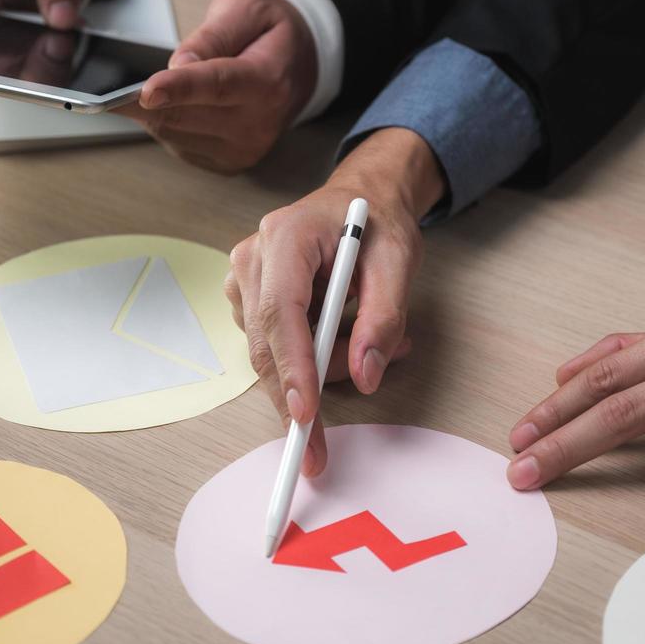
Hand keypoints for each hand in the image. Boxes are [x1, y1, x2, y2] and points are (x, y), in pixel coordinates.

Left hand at [115, 0, 316, 172]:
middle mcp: (259, 124)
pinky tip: (176, 105)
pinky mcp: (229, 163)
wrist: (300, 67)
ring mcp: (244, 149)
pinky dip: (166, 123)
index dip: (180, 88)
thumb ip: (213, 34)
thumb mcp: (246, 8)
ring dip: (154, 110)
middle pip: (186, 115)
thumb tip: (179, 65)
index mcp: (268, 81)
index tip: (147, 91)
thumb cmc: (270, 34)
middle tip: (113, 89)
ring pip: (174, 133)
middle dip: (145, 100)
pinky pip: (178, 145)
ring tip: (160, 86)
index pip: (218, 86)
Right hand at [225, 128, 442, 473]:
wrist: (362, 198)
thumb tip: (366, 376)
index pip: (282, 314)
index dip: (293, 370)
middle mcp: (253, 257)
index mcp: (286, 236)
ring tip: (382, 344)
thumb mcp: (399, 261)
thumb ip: (383, 318)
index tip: (307, 417)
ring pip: (274, 355)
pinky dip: (313, 360)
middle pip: (268, 346)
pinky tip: (348, 336)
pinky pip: (277, 350)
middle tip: (325, 445)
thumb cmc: (378, 223)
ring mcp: (245, 280)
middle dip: (302, 396)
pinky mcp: (249, 300)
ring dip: (324, 369)